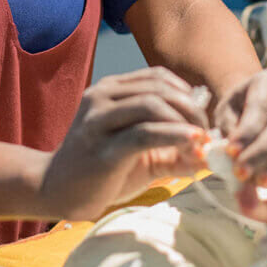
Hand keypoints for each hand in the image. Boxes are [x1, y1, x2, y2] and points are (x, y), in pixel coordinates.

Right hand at [38, 68, 208, 220]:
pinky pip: (145, 133)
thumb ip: (171, 146)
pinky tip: (191, 144)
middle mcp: (102, 97)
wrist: (55, 190)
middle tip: (207, 132)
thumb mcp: (136, 150)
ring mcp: (99, 121)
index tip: (202, 117)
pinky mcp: (103, 148)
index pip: (157, 77)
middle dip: (191, 108)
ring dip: (185, 121)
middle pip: (159, 88)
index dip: (185, 93)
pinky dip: (174, 135)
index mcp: (109, 90)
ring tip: (201, 141)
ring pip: (152, 104)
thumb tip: (210, 151)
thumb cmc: (98, 169)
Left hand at [214, 69, 266, 189]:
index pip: (262, 107)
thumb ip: (227, 131)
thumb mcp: (225, 112)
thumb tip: (230, 157)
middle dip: (263, 153)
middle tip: (242, 172)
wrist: (254, 110)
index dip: (248, 132)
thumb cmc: (239, 110)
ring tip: (262, 182)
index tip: (231, 153)